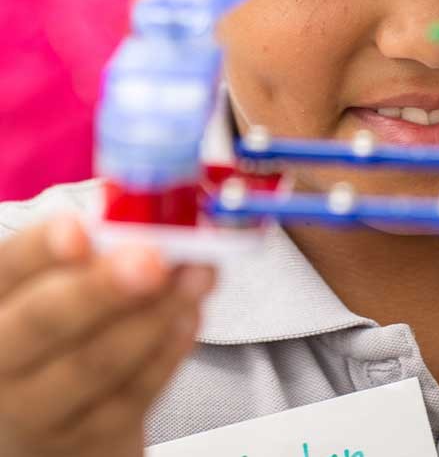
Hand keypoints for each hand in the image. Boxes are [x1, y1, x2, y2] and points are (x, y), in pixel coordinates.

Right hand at [0, 215, 214, 456]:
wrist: (56, 420)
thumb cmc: (65, 332)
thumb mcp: (62, 285)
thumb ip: (96, 254)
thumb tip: (151, 223)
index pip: (12, 266)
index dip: (43, 248)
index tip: (80, 230)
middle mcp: (5, 358)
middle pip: (46, 322)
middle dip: (104, 287)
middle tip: (153, 260)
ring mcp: (40, 408)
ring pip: (95, 362)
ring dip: (157, 314)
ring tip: (198, 276)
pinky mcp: (87, 440)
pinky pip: (130, 396)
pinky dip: (166, 353)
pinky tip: (190, 317)